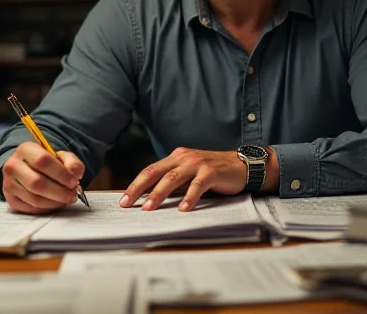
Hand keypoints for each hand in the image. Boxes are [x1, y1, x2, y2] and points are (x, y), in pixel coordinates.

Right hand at [2, 142, 84, 213]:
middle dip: (59, 192)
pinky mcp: (11, 199)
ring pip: (34, 199)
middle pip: (37, 183)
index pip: (42, 161)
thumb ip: (72, 163)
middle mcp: (13, 166)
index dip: (61, 173)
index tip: (74, 181)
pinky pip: (31, 209)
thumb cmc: (47, 163)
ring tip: (66, 199)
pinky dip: (47, 209)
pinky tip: (56, 203)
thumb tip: (76, 174)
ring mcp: (9, 184)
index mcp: (25, 149)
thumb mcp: (61, 156)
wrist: (27, 169)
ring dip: (55, 202)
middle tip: (72, 195)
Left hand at [119, 148, 246, 212]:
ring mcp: (197, 163)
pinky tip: (183, 209)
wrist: (242, 165)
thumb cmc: (213, 173)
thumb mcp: (190, 174)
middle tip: (127, 204)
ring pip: (172, 178)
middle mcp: (183, 157)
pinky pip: (197, 185)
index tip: (124, 200)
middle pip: (156, 172)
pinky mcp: (211, 172)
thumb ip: (174, 182)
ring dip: (159, 194)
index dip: (135, 185)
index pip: (150, 170)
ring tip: (149, 208)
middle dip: (139, 189)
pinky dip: (189, 197)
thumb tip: (151, 198)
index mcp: (176, 157)